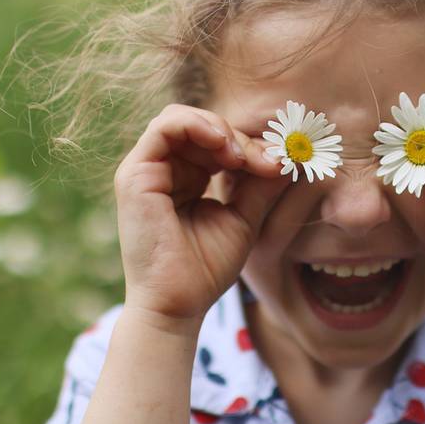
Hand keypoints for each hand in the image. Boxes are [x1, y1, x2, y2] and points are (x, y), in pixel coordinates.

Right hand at [113, 104, 289, 331]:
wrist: (177, 304)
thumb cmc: (206, 268)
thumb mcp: (243, 217)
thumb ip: (260, 183)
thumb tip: (289, 153)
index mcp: (184, 179)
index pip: (214, 141)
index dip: (249, 145)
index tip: (279, 164)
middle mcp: (161, 170)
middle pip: (201, 127)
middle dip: (239, 138)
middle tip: (268, 160)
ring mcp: (145, 170)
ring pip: (182, 119)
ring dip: (220, 130)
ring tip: (242, 157)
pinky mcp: (135, 174)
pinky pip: (165, 127)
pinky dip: (197, 126)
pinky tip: (224, 146)